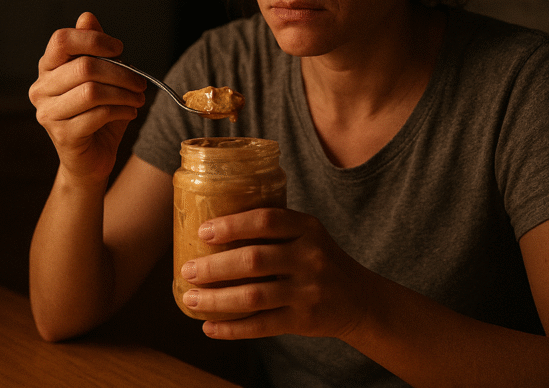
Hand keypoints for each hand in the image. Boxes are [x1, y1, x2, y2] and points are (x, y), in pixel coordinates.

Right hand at [28, 12, 147, 183]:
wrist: (92, 158)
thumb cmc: (97, 114)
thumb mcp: (100, 78)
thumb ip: (93, 49)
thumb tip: (87, 17)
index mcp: (48, 68)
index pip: (61, 40)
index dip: (93, 40)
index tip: (119, 49)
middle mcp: (40, 89)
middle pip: (84, 66)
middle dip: (121, 72)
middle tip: (140, 82)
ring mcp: (48, 113)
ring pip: (92, 91)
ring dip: (124, 93)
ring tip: (138, 98)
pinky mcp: (62, 135)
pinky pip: (97, 115)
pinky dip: (121, 111)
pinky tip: (130, 112)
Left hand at [179, 208, 374, 340]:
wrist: (360, 300)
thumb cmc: (320, 260)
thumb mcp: (308, 235)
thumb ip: (274, 228)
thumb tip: (213, 225)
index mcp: (308, 228)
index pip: (267, 220)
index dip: (233, 225)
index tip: (204, 231)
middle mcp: (310, 258)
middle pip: (254, 260)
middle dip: (215, 266)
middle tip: (187, 270)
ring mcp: (307, 291)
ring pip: (253, 296)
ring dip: (216, 299)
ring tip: (190, 298)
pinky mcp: (303, 321)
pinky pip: (261, 326)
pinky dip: (232, 329)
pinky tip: (209, 328)